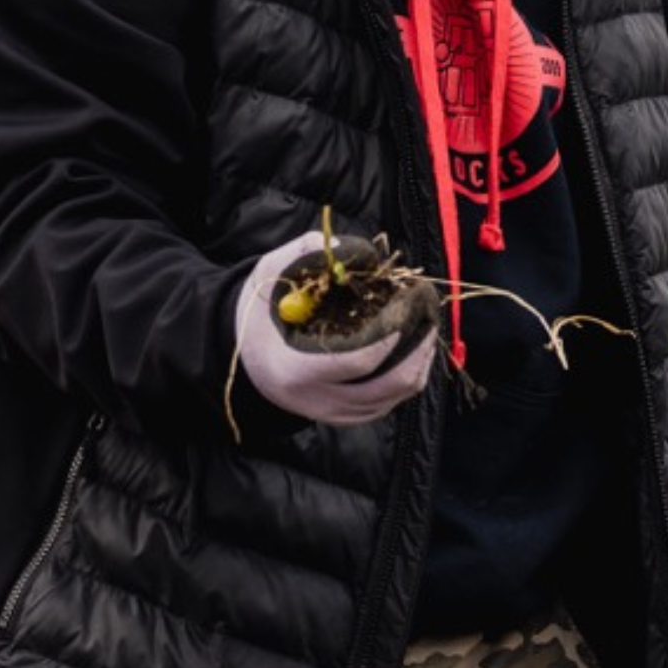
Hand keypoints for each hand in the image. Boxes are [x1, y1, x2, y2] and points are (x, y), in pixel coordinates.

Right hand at [233, 230, 441, 426]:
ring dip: (419, 361)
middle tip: (428, 312)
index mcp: (293, 370)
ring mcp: (332, 414)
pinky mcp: (345, 417)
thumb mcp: (270, 274)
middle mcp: (316, 401)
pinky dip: (408, 375)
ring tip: (426, 326)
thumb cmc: (257, 311)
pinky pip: (390, 402)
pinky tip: (412, 348)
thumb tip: (356, 250)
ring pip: (396, 396)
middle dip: (419, 348)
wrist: (239, 350)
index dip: (391, 332)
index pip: (359, 360)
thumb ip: (307, 254)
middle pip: (388, 385)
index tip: (407, 302)